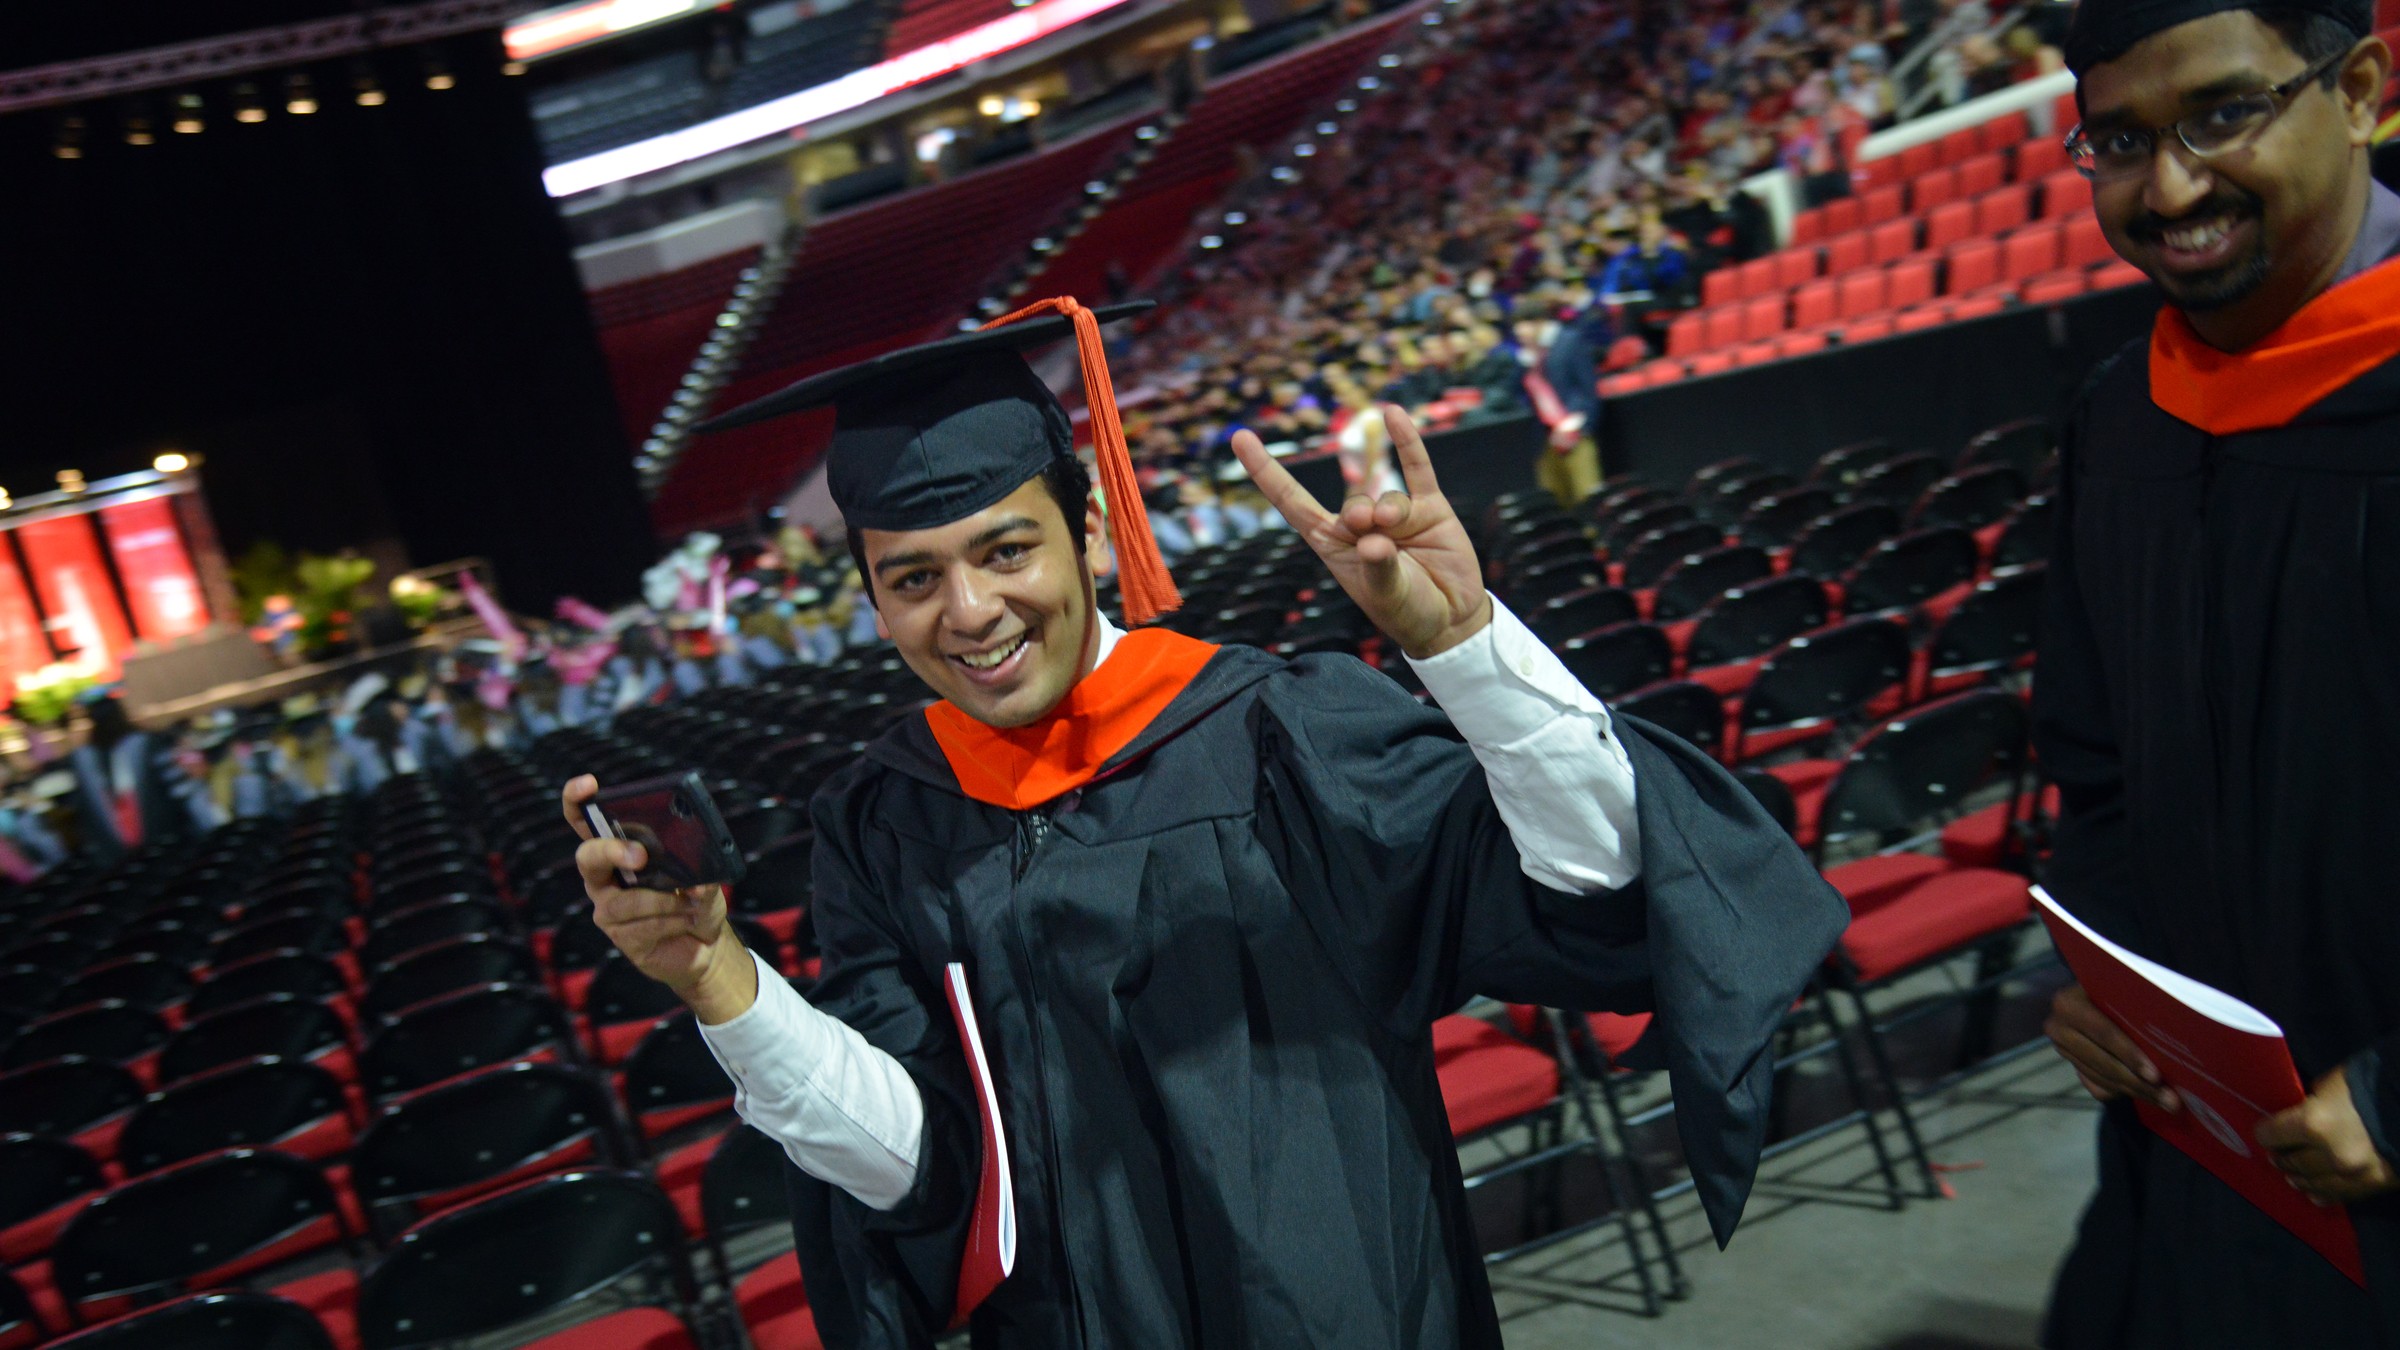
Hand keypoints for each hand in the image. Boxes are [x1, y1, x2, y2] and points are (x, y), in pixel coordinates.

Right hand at [560, 775, 755, 1023]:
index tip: (588, 784)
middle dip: (611, 851)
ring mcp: (609, 910)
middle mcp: (605, 878)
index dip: (577, 801)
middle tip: (641, 856)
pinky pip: (640, 928)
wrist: (707, 942)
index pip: (586, 821)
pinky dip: (670, 922)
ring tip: (690, 902)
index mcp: (620, 850)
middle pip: (587, 858)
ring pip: (622, 903)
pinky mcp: (621, 938)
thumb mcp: (706, 877)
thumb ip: (700, 870)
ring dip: (662, 901)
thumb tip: (695, 876)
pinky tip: (687, 920)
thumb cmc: (698, 899)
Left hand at [1230, 405, 1491, 659]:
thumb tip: (1374, 538)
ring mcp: (1396, 515)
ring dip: (1391, 511)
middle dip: (1359, 515)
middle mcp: (1360, 526)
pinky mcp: (1430, 508)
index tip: (1240, 438)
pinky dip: (1406, 442)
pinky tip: (1392, 414)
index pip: (1292, 502)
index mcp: (1333, 546)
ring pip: (1387, 496)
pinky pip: (1416, 468)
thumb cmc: (1409, 612)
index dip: (1266, 472)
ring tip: (1399, 529)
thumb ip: (1379, 568)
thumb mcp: (1388, 596)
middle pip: (1351, 503)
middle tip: (1368, 528)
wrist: (1452, 619)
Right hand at [2045, 984, 2179, 1111]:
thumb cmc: (2116, 988)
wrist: (2094, 994)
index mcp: (2068, 1004)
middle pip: (2103, 1063)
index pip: (2103, 1033)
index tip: (2155, 1076)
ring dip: (2136, 1092)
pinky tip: (2147, 1094)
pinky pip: (2098, 1088)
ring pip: (2103, 1079)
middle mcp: (2058, 1028)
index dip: (2129, 1055)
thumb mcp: (2120, 988)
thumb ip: (2133, 1004)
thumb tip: (2168, 1030)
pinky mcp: (2071, 1066)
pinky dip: (2123, 1092)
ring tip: (2166, 1100)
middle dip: (2138, 1083)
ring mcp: (2063, 1050)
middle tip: (2169, 1099)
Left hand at [2256, 1066, 2399, 1204]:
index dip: (2266, 1132)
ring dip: (2298, 1177)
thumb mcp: (2332, 1083)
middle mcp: (2327, 1155)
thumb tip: (2301, 1113)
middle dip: (2281, 1156)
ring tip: (2293, 1174)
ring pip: (2312, 1182)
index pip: (2270, 1135)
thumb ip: (2312, 1102)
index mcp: (2312, 1124)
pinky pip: (2340, 1195)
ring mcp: (2351, 1175)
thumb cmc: (2372, 1084)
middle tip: (2278, 1153)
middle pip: (2290, 1161)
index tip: (2266, 1131)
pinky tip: (2314, 1192)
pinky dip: (2322, 1193)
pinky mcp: (2372, 1185)